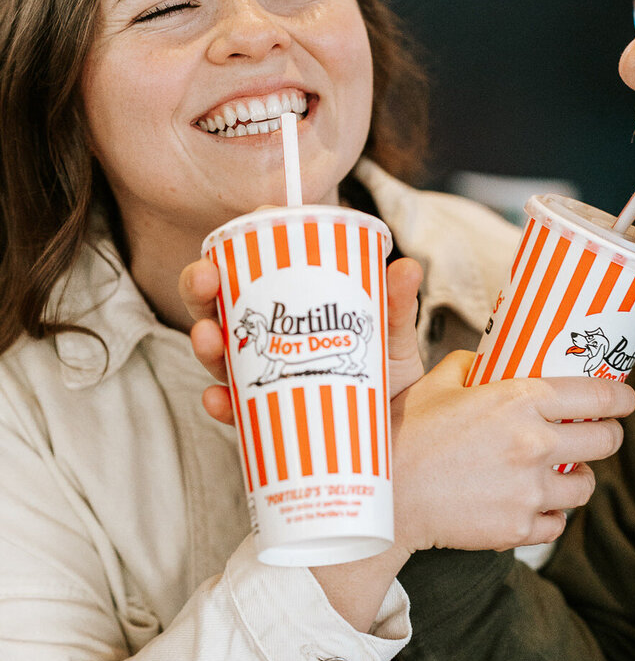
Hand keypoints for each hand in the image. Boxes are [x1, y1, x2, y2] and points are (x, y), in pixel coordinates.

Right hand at [179, 254, 427, 422]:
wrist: (393, 431)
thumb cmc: (384, 371)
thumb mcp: (391, 334)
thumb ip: (395, 304)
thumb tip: (408, 268)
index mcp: (287, 306)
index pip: (251, 268)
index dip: (237, 246)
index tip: (242, 230)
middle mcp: (265, 338)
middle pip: (218, 306)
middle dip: (200, 288)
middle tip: (204, 277)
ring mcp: (260, 376)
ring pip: (219, 354)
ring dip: (205, 343)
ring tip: (208, 336)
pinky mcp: (263, 416)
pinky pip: (235, 410)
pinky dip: (222, 404)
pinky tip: (219, 399)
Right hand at [388, 351, 634, 556]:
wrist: (383, 498)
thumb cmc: (405, 436)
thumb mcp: (436, 384)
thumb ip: (470, 366)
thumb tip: (488, 359)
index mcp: (520, 400)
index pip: (597, 396)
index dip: (621, 398)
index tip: (625, 400)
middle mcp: (534, 444)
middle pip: (606, 441)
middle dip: (608, 437)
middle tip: (599, 436)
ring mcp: (529, 490)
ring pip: (586, 487)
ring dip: (577, 480)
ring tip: (561, 476)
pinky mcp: (518, 528)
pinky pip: (557, 525)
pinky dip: (549, 518)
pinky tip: (533, 507)